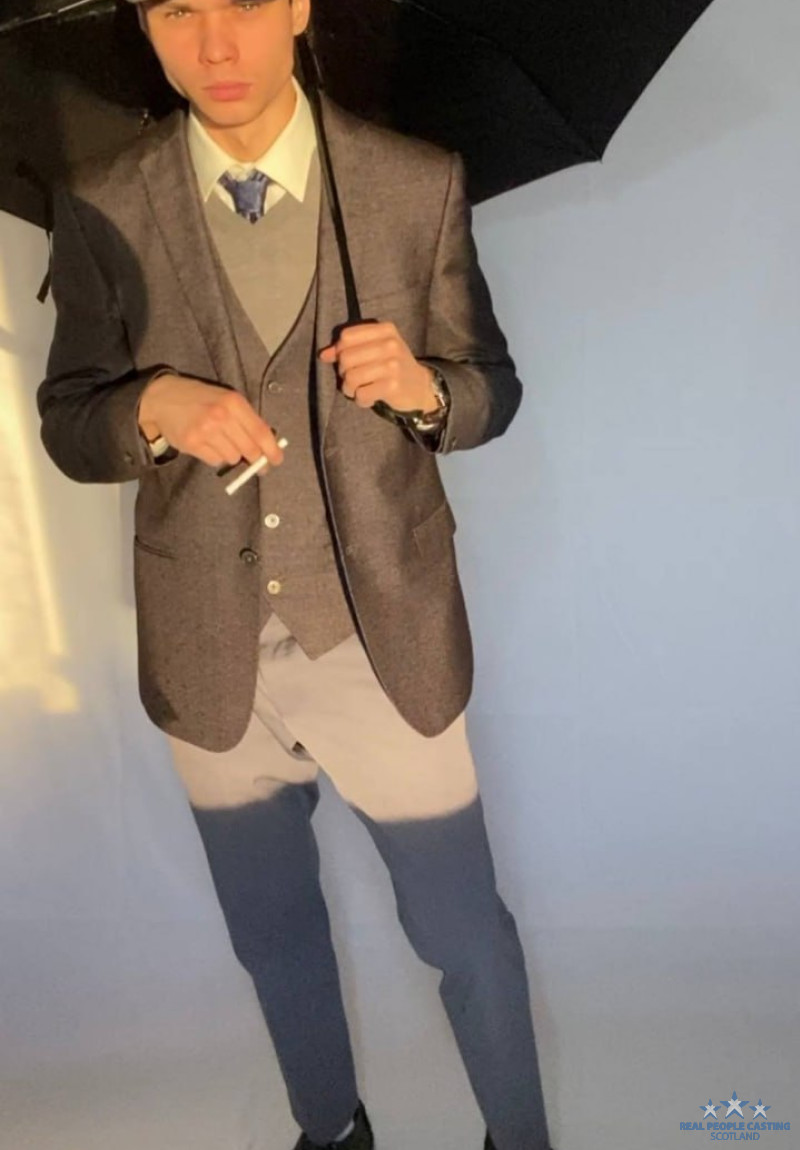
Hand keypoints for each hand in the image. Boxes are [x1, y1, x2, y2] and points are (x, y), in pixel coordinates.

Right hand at [138, 374, 284, 469]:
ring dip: (232, 455)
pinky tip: (208, 445)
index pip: (260, 432)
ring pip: (232, 458)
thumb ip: (246, 418)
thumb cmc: (199, 398)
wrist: (162, 398)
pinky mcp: (192, 444)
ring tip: (222, 443)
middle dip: (256, 460)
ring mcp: (206, 431)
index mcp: (234, 402)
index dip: (272, 450)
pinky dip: (216, 457)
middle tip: (258, 465)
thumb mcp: (226, 398)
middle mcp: (221, 416)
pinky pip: (215, 461)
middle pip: (250, 450)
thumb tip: (266, 444)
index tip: (277, 460)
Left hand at [318, 322, 438, 413]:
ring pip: (351, 377)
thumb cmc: (393, 366)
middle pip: (346, 357)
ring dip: (349, 389)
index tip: (346, 361)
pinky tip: (368, 398)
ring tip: (357, 390)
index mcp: (385, 330)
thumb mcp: (375, 349)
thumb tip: (323, 355)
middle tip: (352, 379)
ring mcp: (393, 365)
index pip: (347, 336)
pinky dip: (361, 400)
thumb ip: (349, 348)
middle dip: (343, 372)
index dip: (339, 351)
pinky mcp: (393, 386)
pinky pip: (361, 394)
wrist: (421, 386)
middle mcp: (390, 344)